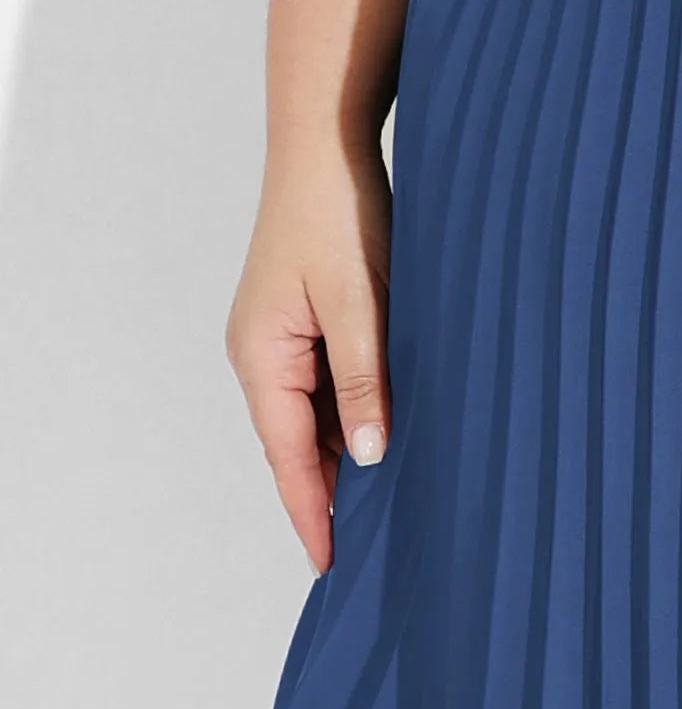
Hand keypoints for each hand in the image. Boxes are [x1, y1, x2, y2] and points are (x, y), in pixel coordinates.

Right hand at [224, 142, 392, 574]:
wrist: (327, 140)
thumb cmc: (340, 211)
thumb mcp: (361, 304)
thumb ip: (365, 383)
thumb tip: (369, 457)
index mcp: (261, 358)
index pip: (286, 461)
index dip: (313, 517)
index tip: (334, 568)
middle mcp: (262, 358)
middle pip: (297, 451)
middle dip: (334, 502)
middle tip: (377, 557)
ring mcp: (282, 345)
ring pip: (315, 425)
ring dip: (349, 465)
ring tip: (394, 517)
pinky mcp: (305, 330)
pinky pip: (327, 395)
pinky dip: (355, 425)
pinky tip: (391, 449)